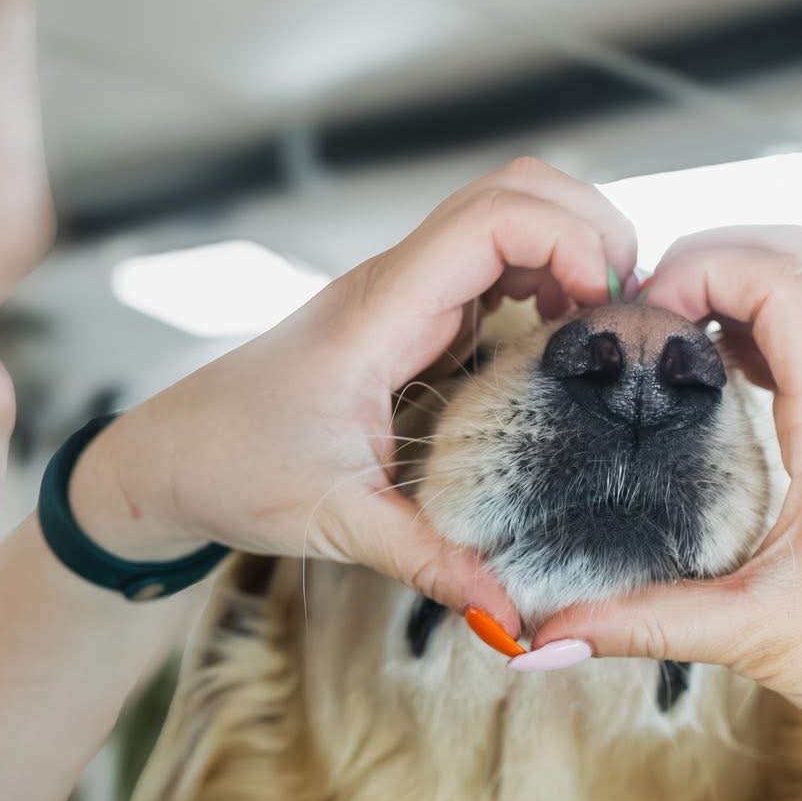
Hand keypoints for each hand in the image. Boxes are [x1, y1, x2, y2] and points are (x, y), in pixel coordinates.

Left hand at [72, 160, 635, 621]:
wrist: (173, 456)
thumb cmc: (235, 472)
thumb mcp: (333, 522)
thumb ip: (425, 559)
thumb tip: (509, 611)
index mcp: (377, 314)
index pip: (488, 219)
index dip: (566, 239)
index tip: (605, 308)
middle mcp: (394, 284)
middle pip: (511, 189)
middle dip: (588, 224)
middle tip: (628, 310)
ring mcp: (403, 292)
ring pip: (504, 214)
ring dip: (570, 245)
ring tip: (607, 323)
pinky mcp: (410, 314)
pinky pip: (492, 262)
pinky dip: (545, 274)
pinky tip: (564, 337)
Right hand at [532, 229, 801, 800]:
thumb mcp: (756, 637)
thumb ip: (643, 623)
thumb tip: (550, 633)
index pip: (782, 282)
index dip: (700, 268)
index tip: (643, 314)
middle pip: (801, 256)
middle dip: (711, 258)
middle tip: (648, 313)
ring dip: (741, 286)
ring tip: (675, 339)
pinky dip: (769, 325)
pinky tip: (722, 375)